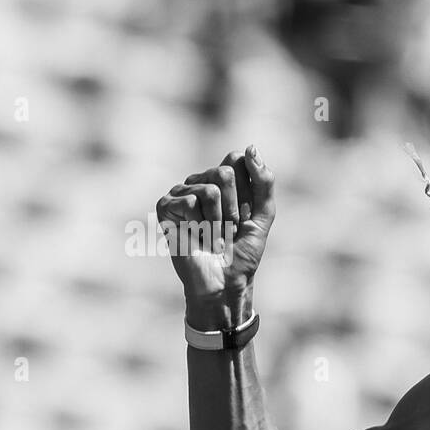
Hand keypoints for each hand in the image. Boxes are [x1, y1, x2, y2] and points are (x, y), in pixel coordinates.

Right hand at [156, 146, 274, 306]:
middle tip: (228, 229)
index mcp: (224, 181)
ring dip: (218, 221)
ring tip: (212, 235)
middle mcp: (201, 181)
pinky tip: (195, 237)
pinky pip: (190, 201)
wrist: (225, 282)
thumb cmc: (243, 252)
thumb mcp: (264, 215)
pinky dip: (199, 225)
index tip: (246, 215)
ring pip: (209, 190)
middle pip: (225, 174)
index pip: (237, 161)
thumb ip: (264, 181)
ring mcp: (182, 192)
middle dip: (235, 208)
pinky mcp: (166, 206)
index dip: (247, 192)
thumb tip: (249, 148)